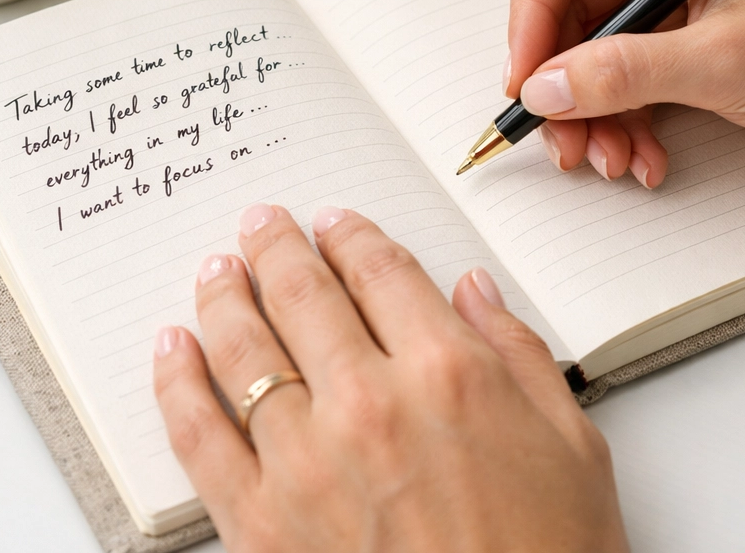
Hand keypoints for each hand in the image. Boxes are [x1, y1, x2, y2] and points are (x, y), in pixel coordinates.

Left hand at [153, 204, 628, 552]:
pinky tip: (174, 347)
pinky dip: (178, 382)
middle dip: (278, 246)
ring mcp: (308, 463)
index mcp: (449, 372)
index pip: (381, 271)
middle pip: (305, 293)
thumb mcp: (570, 443)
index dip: (352, 236)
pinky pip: (201, 434)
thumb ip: (519, 350)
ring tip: (218, 268)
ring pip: (246, 348)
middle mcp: (371, 403)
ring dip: (225, 295)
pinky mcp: (262, 525)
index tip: (334, 222)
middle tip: (263, 223)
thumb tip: (475, 289)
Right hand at [506, 0, 744, 184]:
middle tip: (562, 135)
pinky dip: (618, 125)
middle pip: (563, 10)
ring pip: (584, 56)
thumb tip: (545, 87)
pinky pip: (617, 86)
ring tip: (609, 156)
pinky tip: (640, 155)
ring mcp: (670, 7)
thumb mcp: (728, 59)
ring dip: (587, 114)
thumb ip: (625, 71)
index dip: (530, 15)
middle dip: (559, 80)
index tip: (527, 78)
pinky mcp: (681, 52)